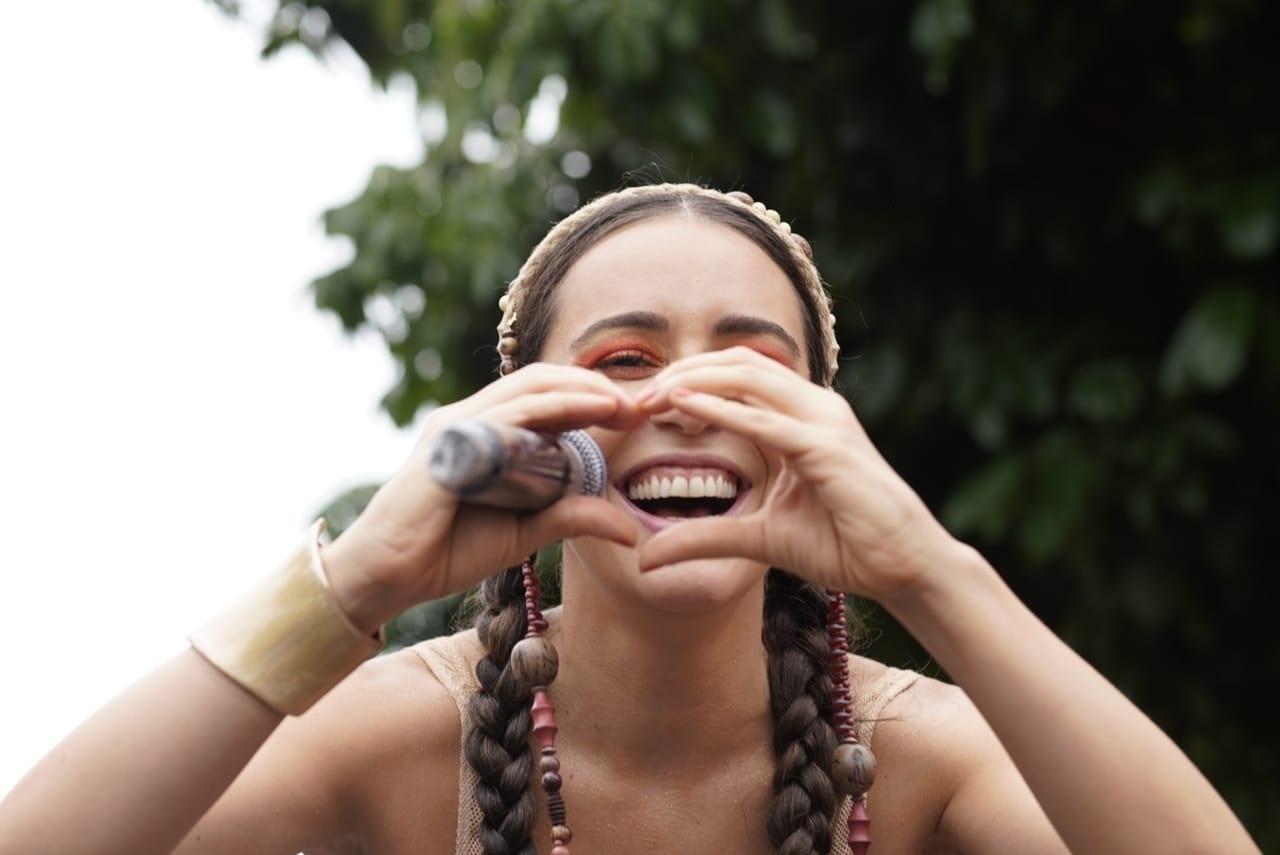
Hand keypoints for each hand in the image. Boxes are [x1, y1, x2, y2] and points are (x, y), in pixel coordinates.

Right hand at [323, 364, 645, 631]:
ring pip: (529, 389)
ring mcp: (458, 426)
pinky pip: (506, 415)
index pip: (545, 396)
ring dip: (582, 390)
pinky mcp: (450, 444)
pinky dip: (552, 409)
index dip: (593, 396)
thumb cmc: (448, 549)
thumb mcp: (526, 532)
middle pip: (542, 381)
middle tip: (641, 402)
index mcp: (488, 431)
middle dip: (595, 385)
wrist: (386, 575)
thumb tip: (628, 528)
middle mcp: (473, 418)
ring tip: (622, 403)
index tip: (638, 412)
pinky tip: (587, 414)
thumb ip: (571, 517)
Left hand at [632, 346, 958, 602]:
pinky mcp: (827, 448)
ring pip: (750, 377)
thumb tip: (645, 558)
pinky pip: (767, 420)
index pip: (736, 376)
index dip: (687, 380)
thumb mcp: (758, 538)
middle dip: (683, 371)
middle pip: (737, 363)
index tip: (641, 404)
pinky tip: (686, 406)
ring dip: (694, 381)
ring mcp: (824, 422)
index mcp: (799, 416)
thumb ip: (704, 536)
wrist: (903, 566)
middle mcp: (813, 406)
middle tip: (636, 397)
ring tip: (650, 397)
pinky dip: (724, 409)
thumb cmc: (843, 543)